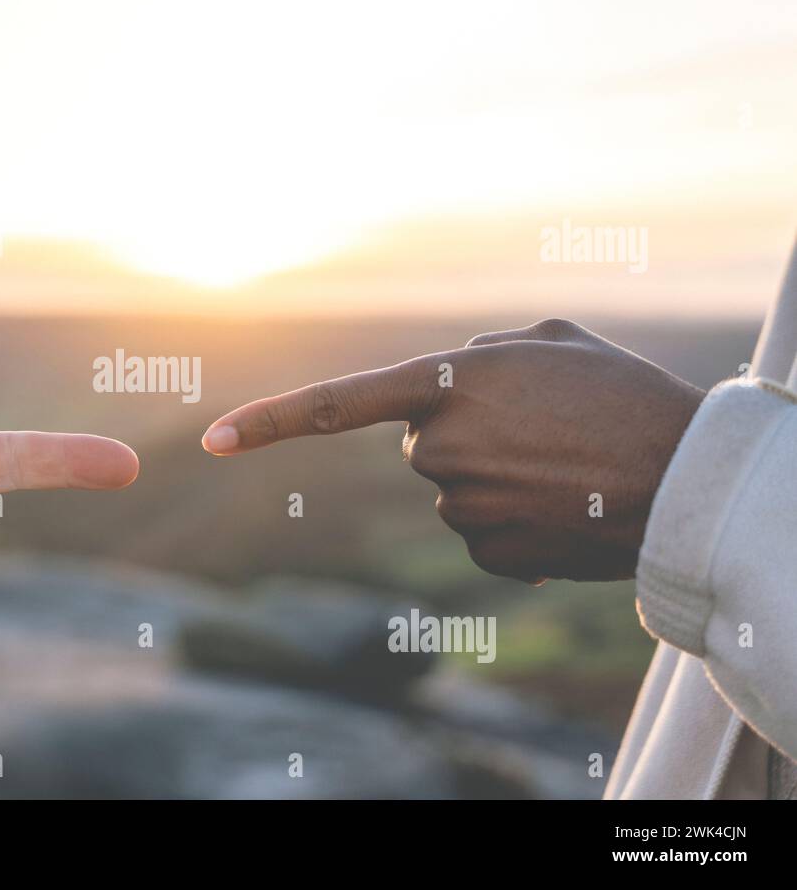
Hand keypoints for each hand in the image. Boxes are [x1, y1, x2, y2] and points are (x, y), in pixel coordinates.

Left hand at [202, 319, 703, 581]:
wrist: (685, 477)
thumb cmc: (621, 396)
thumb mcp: (550, 341)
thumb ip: (480, 352)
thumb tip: (450, 379)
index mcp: (448, 386)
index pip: (337, 405)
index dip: (271, 421)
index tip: (211, 442)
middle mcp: (440, 449)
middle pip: (419, 444)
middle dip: (460, 433)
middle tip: (533, 427)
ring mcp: (461, 507)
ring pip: (452, 489)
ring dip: (492, 476)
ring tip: (560, 463)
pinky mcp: (487, 554)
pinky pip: (479, 532)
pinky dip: (511, 520)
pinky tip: (560, 505)